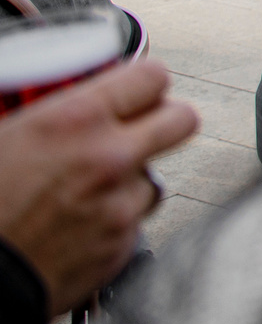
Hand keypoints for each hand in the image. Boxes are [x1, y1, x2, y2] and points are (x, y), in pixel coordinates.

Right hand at [0, 58, 198, 314]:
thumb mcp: (7, 137)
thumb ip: (57, 112)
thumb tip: (80, 95)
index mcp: (74, 121)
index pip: (152, 77)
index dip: (144, 83)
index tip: (136, 90)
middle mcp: (109, 159)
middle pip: (182, 120)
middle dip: (163, 121)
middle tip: (139, 130)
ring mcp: (121, 206)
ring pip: (154, 178)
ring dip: (130, 182)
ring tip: (86, 191)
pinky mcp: (122, 247)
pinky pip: (134, 223)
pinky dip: (114, 222)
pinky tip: (78, 226)